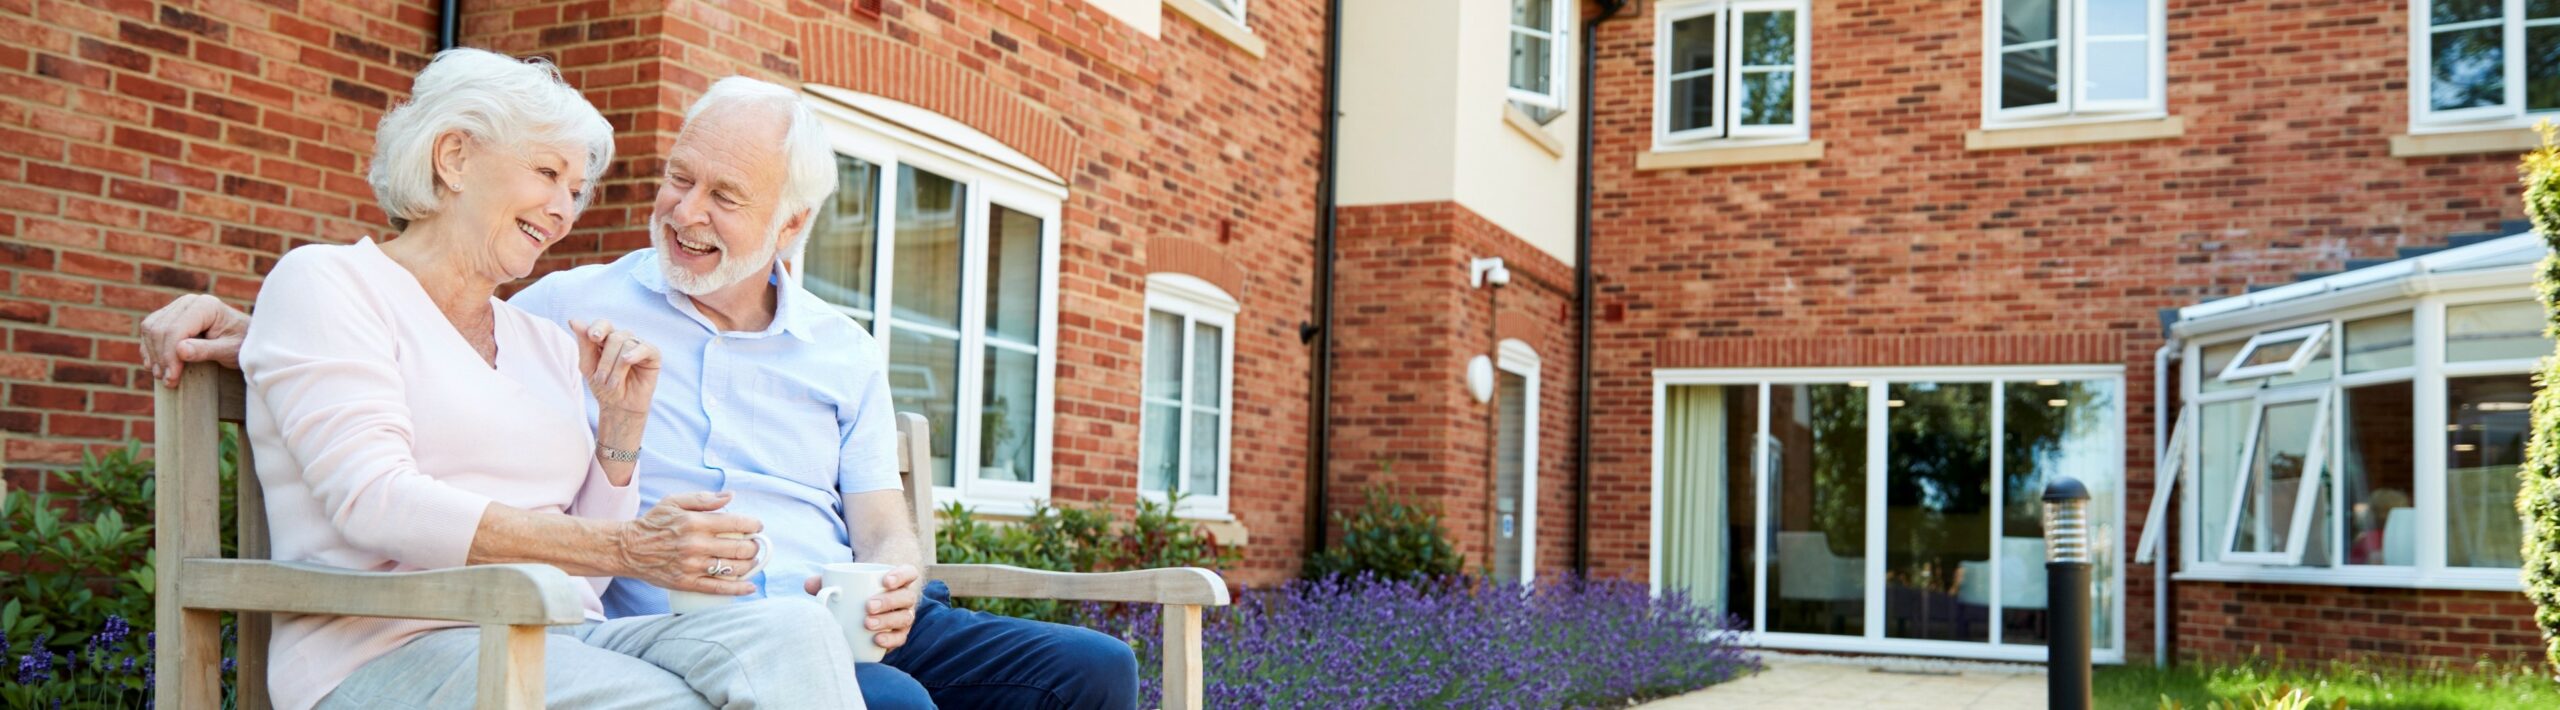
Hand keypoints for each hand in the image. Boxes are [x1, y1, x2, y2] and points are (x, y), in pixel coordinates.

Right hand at [140, 294, 249, 385]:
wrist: (245, 338)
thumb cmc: (242, 344)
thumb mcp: (229, 350)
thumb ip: (206, 350)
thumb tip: (180, 350)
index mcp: (205, 306)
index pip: (175, 330)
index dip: (169, 356)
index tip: (172, 378)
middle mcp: (188, 302)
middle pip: (160, 329)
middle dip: (160, 357)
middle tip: (168, 381)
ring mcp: (178, 307)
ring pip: (151, 328)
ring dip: (152, 353)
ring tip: (161, 375)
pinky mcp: (171, 316)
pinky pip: (151, 329)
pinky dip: (149, 347)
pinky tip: (153, 364)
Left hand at [569, 319, 658, 415]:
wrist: (619, 407)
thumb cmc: (603, 386)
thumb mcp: (588, 366)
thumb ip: (583, 344)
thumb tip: (574, 320)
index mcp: (607, 339)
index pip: (603, 324)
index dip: (598, 328)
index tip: (593, 338)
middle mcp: (624, 339)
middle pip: (614, 337)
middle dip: (605, 360)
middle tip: (600, 380)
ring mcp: (638, 346)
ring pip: (627, 344)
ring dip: (616, 367)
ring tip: (612, 384)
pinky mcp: (653, 355)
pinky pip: (645, 347)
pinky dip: (635, 354)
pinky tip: (628, 361)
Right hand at [615, 491, 764, 595]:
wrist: (627, 549)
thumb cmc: (653, 523)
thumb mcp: (675, 501)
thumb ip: (704, 498)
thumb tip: (730, 496)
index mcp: (695, 522)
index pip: (736, 524)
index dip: (753, 525)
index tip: (757, 527)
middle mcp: (696, 545)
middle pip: (740, 548)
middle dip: (754, 547)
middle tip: (754, 545)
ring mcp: (692, 566)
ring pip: (733, 569)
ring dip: (749, 565)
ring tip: (750, 560)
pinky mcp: (687, 582)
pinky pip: (718, 588)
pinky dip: (738, 589)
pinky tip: (750, 586)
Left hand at [805, 564, 922, 651]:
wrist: (868, 603)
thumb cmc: (856, 589)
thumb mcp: (845, 581)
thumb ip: (827, 581)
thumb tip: (809, 585)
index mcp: (899, 580)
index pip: (909, 573)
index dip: (901, 575)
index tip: (884, 581)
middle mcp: (905, 597)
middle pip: (905, 597)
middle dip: (888, 602)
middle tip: (867, 606)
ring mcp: (904, 615)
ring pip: (904, 617)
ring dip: (888, 621)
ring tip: (867, 624)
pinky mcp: (899, 633)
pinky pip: (901, 637)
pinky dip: (891, 639)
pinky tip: (878, 640)